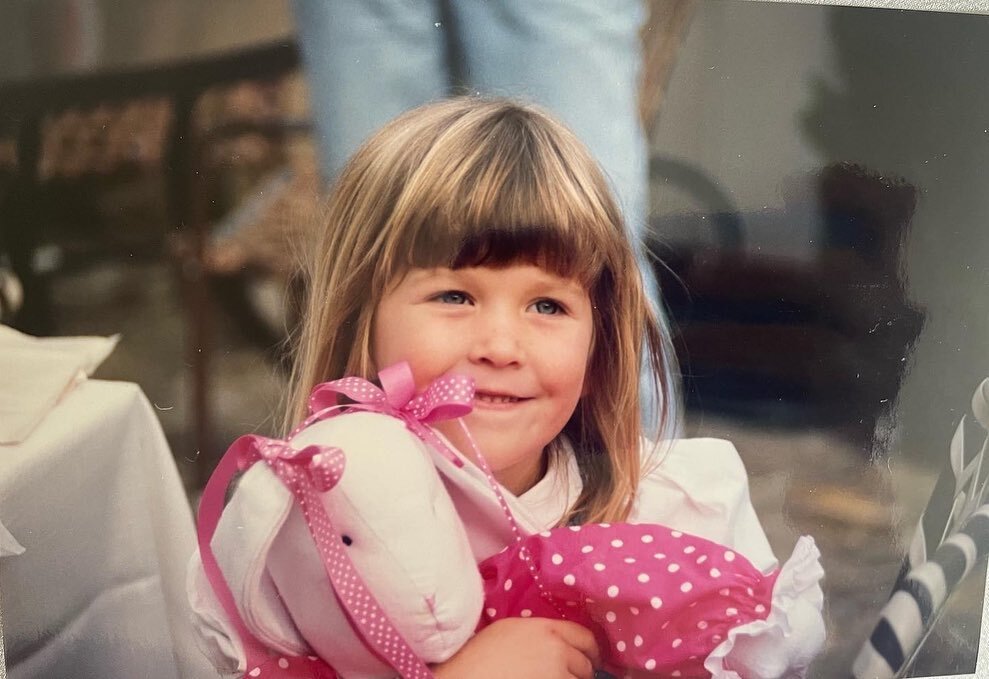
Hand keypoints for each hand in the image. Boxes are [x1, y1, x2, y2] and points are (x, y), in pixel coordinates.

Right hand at [432, 617, 600, 678]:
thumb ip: (539, 632)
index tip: (591, 659)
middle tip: (569, 677)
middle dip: (580, 672)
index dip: (590, 651)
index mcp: (546, 629)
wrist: (463, 678)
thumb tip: (559, 643)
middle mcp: (557, 650)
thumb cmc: (478, 656)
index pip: (585, 637)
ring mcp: (556, 676)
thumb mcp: (510, 630)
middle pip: (586, 664)